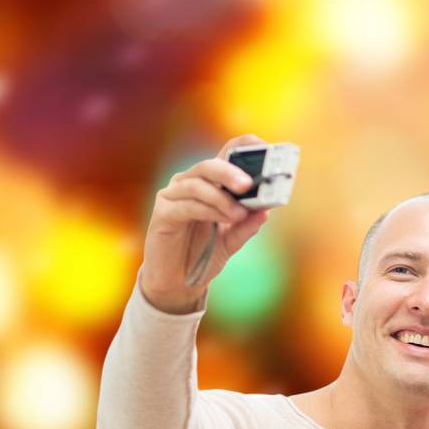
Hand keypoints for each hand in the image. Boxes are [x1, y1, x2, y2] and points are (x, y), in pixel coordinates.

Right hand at [139, 135, 273, 313]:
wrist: (179, 281)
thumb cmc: (205, 252)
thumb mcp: (233, 239)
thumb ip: (247, 224)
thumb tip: (266, 210)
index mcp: (211, 184)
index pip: (225, 155)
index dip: (243, 147)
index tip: (264, 147)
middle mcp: (190, 184)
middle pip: (209, 166)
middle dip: (230, 172)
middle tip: (248, 184)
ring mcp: (173, 196)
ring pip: (197, 185)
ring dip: (221, 198)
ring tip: (239, 213)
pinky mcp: (163, 214)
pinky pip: (185, 206)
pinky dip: (207, 211)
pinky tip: (222, 220)